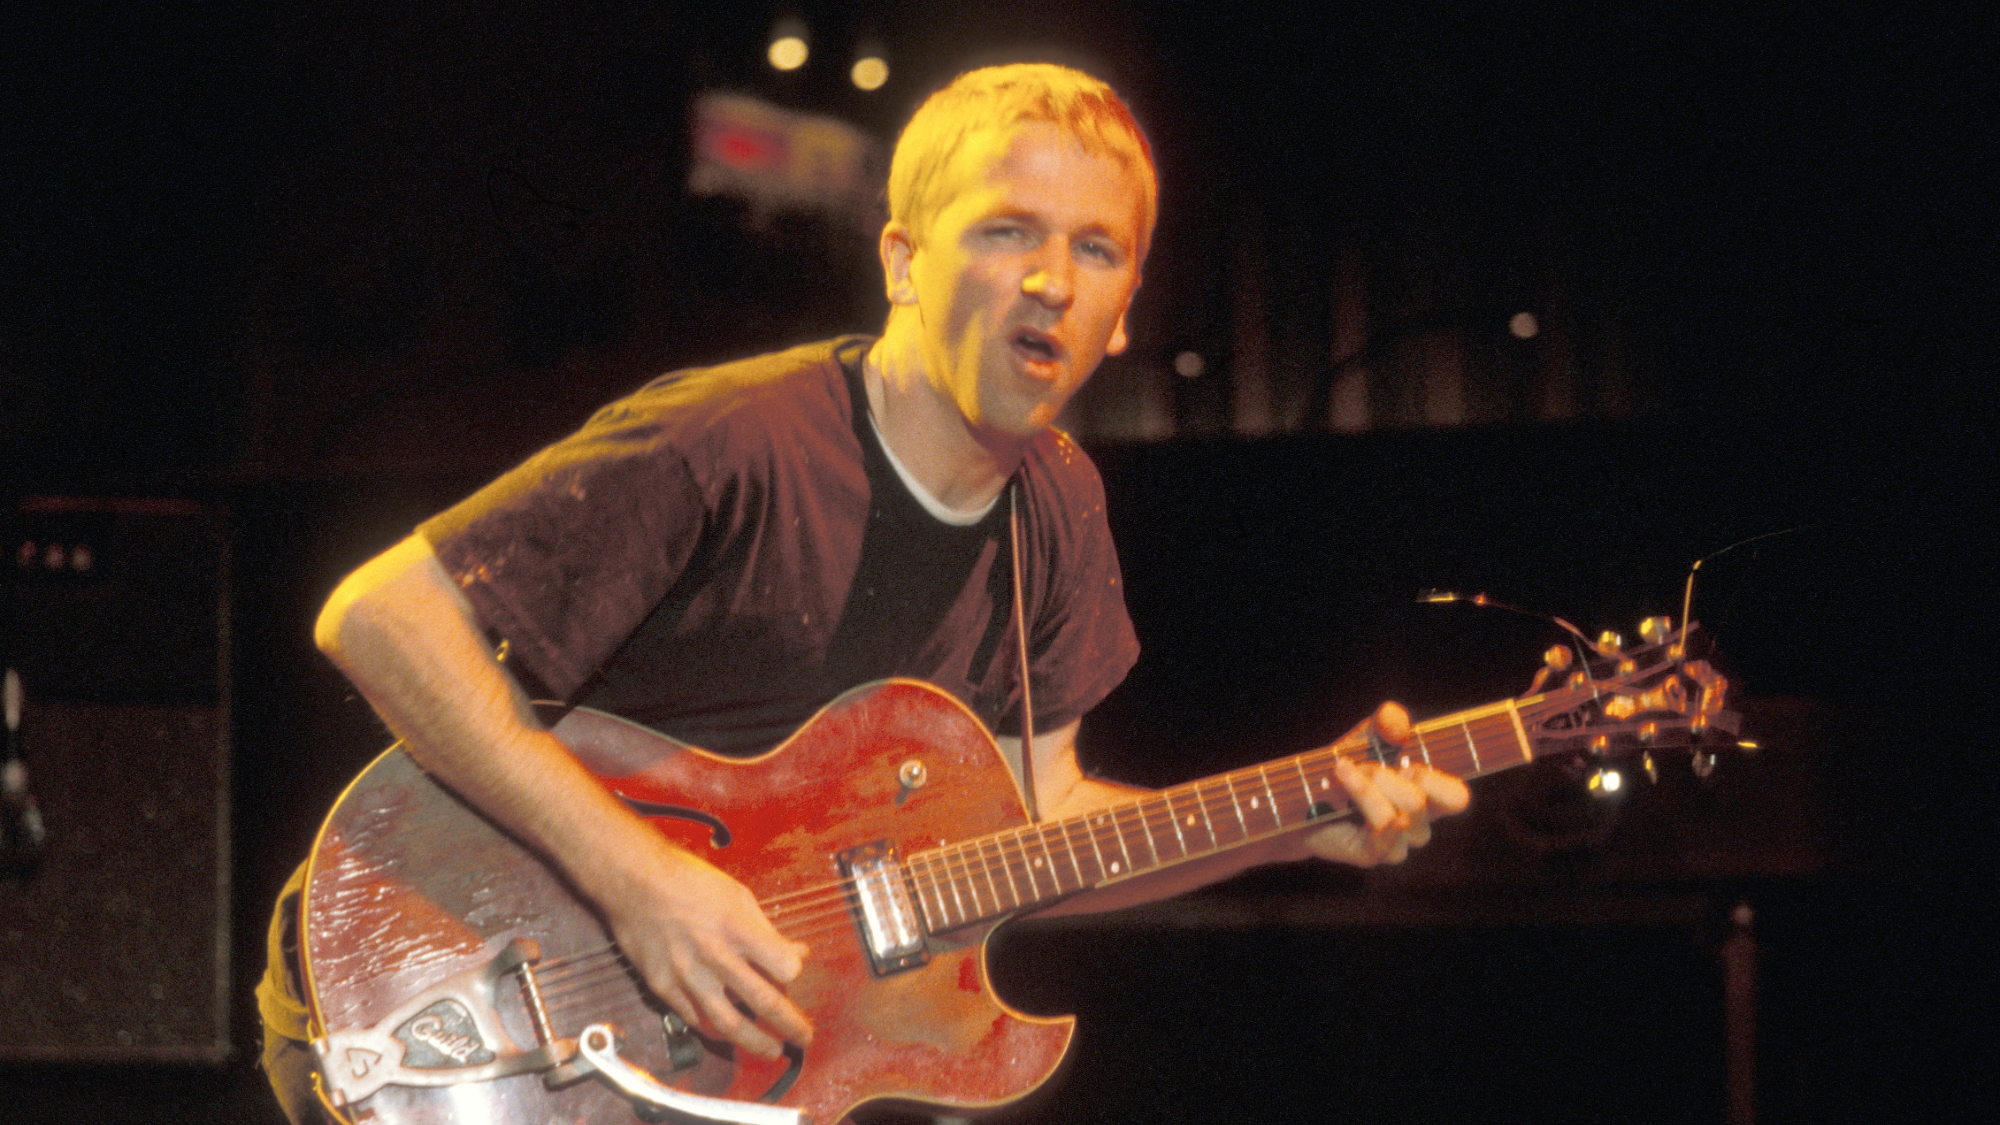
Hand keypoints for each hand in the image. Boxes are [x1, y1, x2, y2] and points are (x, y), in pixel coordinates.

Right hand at [596, 835, 812, 1058]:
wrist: (636, 882)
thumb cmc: (689, 881)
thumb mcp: (738, 896)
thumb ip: (767, 930)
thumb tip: (796, 952)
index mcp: (738, 928)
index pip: (784, 966)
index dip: (794, 973)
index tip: (794, 974)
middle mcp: (715, 956)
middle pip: (763, 1002)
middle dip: (790, 1025)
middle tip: (803, 1037)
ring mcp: (687, 975)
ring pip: (728, 1023)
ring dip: (754, 1042)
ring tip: (770, 1049)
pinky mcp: (663, 986)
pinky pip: (694, 1019)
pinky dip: (715, 1031)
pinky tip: (728, 1034)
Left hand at [1303, 702, 1469, 866]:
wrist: (1304, 798)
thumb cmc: (1347, 767)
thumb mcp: (1368, 736)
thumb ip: (1388, 721)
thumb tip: (1399, 725)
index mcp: (1429, 799)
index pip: (1457, 798)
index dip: (1435, 778)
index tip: (1405, 764)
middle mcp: (1419, 824)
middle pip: (1419, 800)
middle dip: (1385, 775)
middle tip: (1361, 766)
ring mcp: (1398, 843)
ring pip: (1399, 813)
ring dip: (1366, 785)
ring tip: (1341, 774)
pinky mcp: (1372, 854)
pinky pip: (1385, 835)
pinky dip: (1366, 804)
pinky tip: (1344, 791)